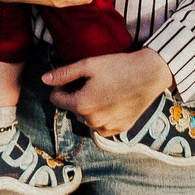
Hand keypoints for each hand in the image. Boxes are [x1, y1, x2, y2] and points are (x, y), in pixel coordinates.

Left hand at [44, 48, 172, 137]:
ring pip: (87, 118)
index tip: (74, 77)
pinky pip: (102, 125)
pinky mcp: (120, 130)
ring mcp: (107, 128)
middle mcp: (92, 121)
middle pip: (72, 109)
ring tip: (104, 90)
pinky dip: (103, 115)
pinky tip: (113, 101)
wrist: (150, 74)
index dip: (61, 86)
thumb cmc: (118, 67)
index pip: (56, 99)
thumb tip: (44, 79)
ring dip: (90, 107)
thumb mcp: (88, 65)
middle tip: (92, 81)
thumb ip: (64, 74)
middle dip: (76, 96)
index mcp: (81, 105)